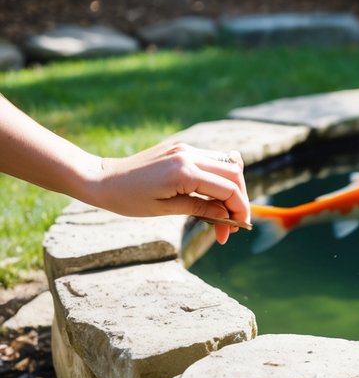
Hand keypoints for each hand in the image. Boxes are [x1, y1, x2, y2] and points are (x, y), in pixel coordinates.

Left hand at [89, 141, 250, 244]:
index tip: (237, 229)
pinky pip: (212, 160)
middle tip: (231, 224)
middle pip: (234, 174)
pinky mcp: (181, 148)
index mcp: (184, 171)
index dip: (239, 210)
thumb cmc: (127, 199)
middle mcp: (189, 154)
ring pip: (227, 164)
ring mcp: (186, 148)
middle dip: (239, 200)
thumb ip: (200, 209)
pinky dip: (218, 179)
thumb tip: (227, 216)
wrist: (101, 179)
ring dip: (231, 189)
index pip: (228, 189)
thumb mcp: (164, 209)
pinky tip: (210, 196)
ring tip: (222, 212)